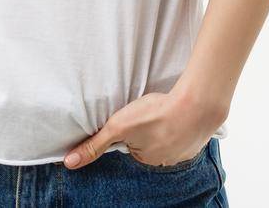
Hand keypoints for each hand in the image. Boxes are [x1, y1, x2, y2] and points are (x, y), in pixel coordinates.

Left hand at [61, 86, 223, 169]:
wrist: (196, 105)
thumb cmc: (155, 114)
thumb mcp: (117, 127)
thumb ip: (94, 145)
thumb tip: (70, 163)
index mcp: (146, 159)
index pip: (132, 145)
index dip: (131, 130)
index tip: (136, 117)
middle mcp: (166, 161)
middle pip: (151, 143)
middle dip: (150, 129)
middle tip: (151, 111)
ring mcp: (185, 151)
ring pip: (170, 137)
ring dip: (168, 125)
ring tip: (167, 109)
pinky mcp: (199, 139)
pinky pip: (187, 132)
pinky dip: (184, 122)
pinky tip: (182, 111)